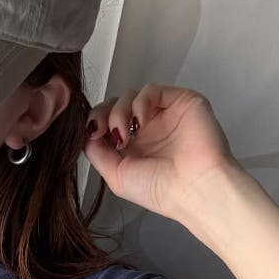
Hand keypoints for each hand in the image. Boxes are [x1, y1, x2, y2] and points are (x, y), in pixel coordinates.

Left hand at [82, 83, 240, 221]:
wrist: (193, 187)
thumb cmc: (159, 189)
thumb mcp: (116, 176)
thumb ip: (97, 153)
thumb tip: (84, 134)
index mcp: (133, 148)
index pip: (106, 123)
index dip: (94, 122)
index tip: (91, 133)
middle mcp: (147, 130)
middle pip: (115, 105)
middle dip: (103, 115)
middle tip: (102, 131)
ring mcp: (163, 115)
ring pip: (130, 96)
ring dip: (119, 111)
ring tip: (124, 135)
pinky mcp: (180, 101)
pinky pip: (151, 90)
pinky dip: (140, 102)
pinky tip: (140, 122)